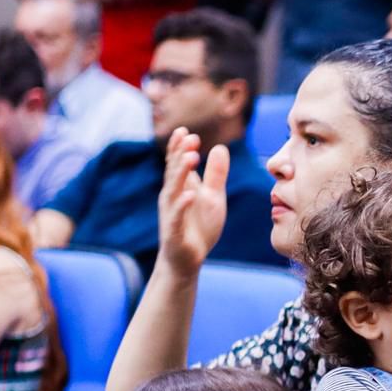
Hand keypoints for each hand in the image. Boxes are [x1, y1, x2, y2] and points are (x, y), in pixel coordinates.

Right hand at [157, 128, 229, 278]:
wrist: (188, 259)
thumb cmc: (199, 227)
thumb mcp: (213, 197)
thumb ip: (216, 174)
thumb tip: (220, 147)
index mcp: (181, 187)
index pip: (177, 163)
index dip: (180, 147)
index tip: (186, 131)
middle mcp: (172, 196)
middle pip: (174, 171)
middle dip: (181, 154)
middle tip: (190, 137)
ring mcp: (171, 213)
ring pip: (174, 189)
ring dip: (181, 173)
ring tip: (191, 157)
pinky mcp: (174, 230)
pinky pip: (177, 216)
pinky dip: (182, 205)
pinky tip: (189, 195)